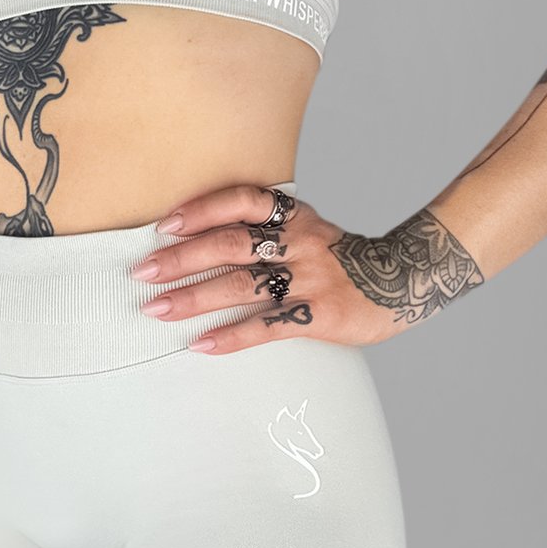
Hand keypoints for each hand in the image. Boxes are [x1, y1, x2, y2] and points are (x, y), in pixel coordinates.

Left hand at [129, 183, 442, 355]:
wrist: (403, 280)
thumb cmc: (338, 258)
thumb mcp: (307, 230)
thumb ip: (265, 232)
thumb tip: (197, 243)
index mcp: (294, 216)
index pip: (241, 202)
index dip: (200, 211)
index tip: (164, 226)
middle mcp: (299, 242)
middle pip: (230, 244)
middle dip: (181, 258)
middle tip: (143, 272)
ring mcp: (309, 278)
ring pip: (240, 285)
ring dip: (193, 297)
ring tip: (157, 309)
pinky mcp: (318, 314)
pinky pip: (265, 326)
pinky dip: (229, 336)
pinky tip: (200, 345)